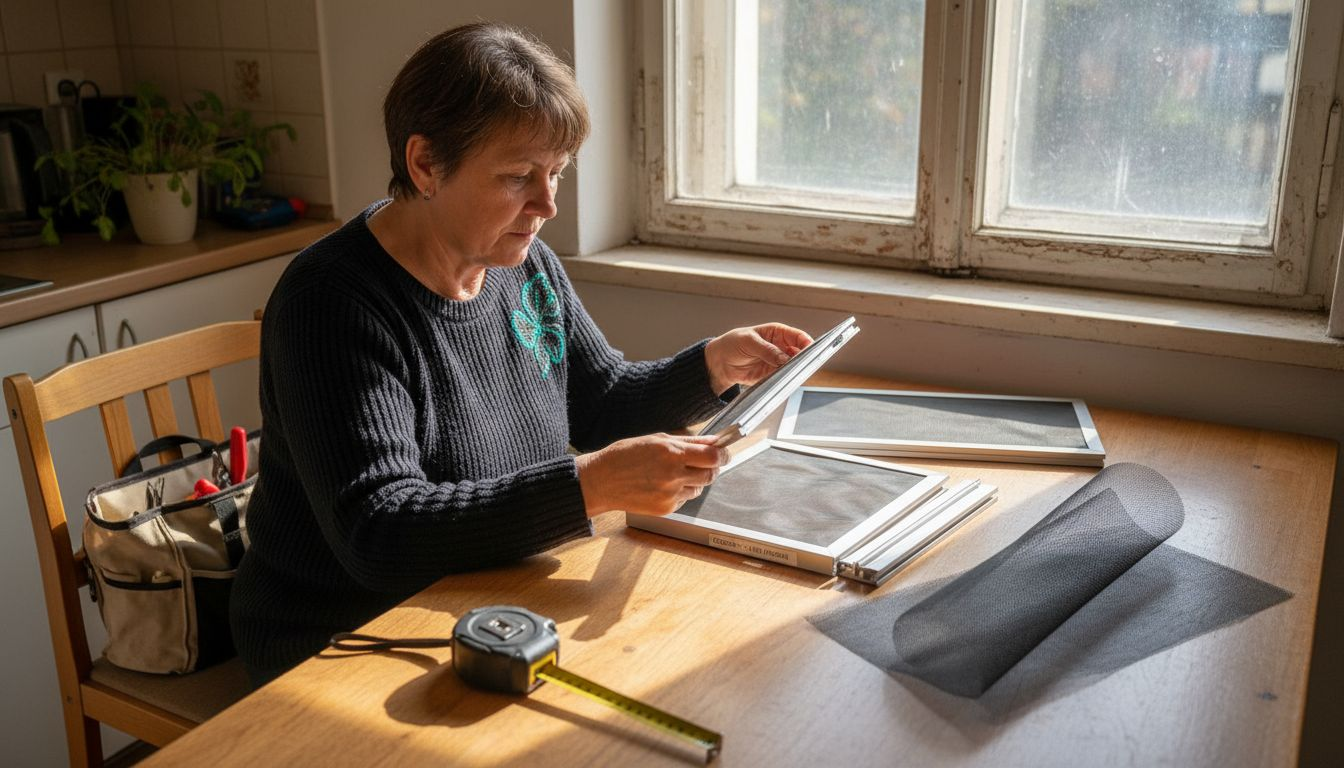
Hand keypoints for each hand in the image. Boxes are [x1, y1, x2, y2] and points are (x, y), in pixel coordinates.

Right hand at [575, 434, 729, 516]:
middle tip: (703, 463)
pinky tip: (662, 485)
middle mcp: (673, 475)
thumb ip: (688, 442)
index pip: (713, 457)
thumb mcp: (657, 439)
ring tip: (673, 473)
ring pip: (699, 488)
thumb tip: (713, 441)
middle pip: (711, 474)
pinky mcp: (666, 509)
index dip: (723, 455)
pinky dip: (681, 492)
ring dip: (695, 481)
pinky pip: (685, 499)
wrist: (600, 481)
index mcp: (671, 453)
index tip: (724, 453)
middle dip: (711, 468)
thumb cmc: (624, 456)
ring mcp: (670, 494)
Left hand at [704, 322, 813, 393]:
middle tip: (802, 365)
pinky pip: (782, 378)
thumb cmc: (732, 344)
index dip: (806, 342)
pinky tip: (784, 381)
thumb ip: (767, 350)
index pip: (798, 336)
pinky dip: (784, 380)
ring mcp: (777, 362)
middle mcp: (780, 347)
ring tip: (792, 374)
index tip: (810, 350)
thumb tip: (783, 358)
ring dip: (794, 371)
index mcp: (777, 333)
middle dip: (803, 359)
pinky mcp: (771, 375)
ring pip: (793, 367)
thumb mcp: (748, 341)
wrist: (719, 362)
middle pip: (799, 353)